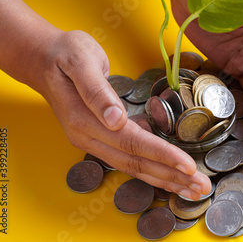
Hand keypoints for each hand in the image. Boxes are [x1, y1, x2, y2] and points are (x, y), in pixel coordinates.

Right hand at [38, 30, 210, 198]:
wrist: (41, 58)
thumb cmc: (64, 54)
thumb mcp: (79, 61)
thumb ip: (96, 90)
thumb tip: (115, 119)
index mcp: (85, 120)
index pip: (132, 143)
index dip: (162, 155)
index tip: (188, 166)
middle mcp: (89, 136)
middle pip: (136, 163)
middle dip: (171, 176)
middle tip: (201, 187)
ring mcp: (92, 139)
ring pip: (133, 165)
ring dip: (165, 178)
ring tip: (191, 187)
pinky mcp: (99, 136)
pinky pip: (128, 157)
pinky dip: (152, 167)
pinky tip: (170, 172)